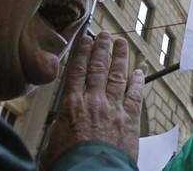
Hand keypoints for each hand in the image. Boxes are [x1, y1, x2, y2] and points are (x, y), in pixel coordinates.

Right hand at [40, 31, 145, 168]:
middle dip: (102, 49)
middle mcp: (93, 102)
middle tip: (105, 35)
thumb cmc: (69, 164)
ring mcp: (113, 109)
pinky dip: (138, 81)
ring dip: (120, 57)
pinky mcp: (129, 120)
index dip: (82, 53)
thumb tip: (59, 124)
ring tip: (121, 43)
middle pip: (98, 68)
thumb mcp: (52, 143)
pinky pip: (135, 95)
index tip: (86, 39)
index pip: (76, 71)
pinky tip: (139, 71)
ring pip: (118, 76)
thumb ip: (59, 127)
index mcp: (71, 105)